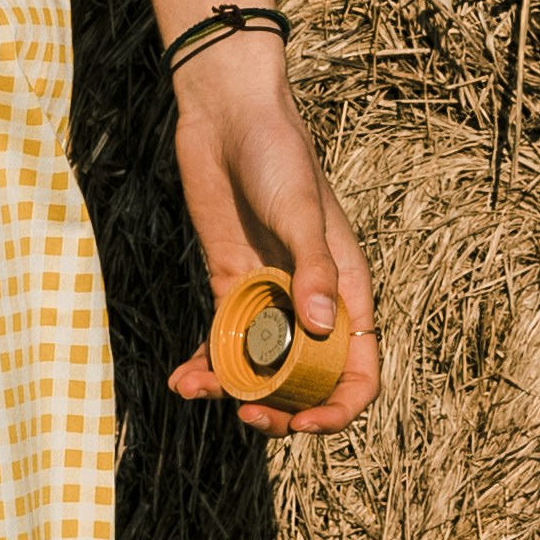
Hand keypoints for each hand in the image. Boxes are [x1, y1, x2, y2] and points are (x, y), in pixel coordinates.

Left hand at [162, 34, 378, 436]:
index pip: (358, 370)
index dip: (339, 407)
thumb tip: (321, 331)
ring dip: (235, 392)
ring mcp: (268, 297)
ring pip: (261, 369)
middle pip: (308, 382)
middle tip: (250, 414)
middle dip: (283, 410)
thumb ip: (312, 269)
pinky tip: (181, 380)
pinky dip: (204, 366)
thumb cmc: (278, 155)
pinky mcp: (229, 286)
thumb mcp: (299, 211)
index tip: (304, 423)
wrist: (228, 117)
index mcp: (345, 291)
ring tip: (200, 392)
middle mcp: (310, 303)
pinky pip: (222, 341)